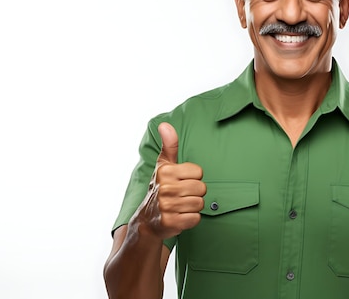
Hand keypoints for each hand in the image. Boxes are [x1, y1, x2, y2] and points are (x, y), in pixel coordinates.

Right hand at [133, 122, 205, 239]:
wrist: (146, 220)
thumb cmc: (161, 188)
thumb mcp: (164, 165)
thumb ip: (169, 145)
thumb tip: (165, 124)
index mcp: (166, 171)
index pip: (199, 172)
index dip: (193, 178)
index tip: (182, 181)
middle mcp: (165, 188)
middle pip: (202, 188)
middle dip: (195, 193)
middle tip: (182, 195)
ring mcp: (167, 206)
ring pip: (200, 204)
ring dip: (193, 206)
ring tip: (180, 206)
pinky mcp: (171, 223)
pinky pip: (195, 218)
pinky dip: (191, 219)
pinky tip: (180, 216)